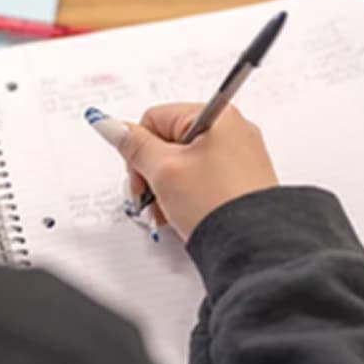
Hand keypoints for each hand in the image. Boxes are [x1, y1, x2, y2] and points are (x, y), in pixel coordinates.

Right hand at [115, 104, 277, 239]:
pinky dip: (187, 197)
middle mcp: (231, 131)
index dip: (139, 150)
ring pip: (183, 165)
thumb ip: (133, 144)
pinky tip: (184, 215)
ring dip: (167, 188)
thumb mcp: (164, 170)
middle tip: (153, 196)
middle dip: (152, 173)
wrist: (254, 248)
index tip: (141, 175)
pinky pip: (201, 180)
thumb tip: (109, 124)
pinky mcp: (240, 182)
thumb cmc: (218, 205)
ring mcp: (238, 158)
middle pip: (168, 142)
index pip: (154, 119)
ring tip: (170, 211)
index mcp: (216, 115)